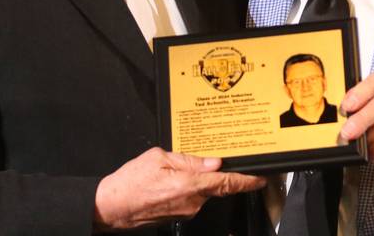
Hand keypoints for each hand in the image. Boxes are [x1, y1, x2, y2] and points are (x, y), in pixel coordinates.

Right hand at [93, 147, 265, 230]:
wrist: (110, 207)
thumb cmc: (130, 182)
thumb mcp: (159, 158)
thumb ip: (189, 159)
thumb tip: (214, 162)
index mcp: (189, 185)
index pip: (227, 183)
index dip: (247, 181)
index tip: (262, 177)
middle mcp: (191, 202)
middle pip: (215, 185)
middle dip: (215, 172)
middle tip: (206, 159)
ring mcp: (186, 211)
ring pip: (202, 190)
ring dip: (197, 178)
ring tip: (174, 168)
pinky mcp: (179, 215)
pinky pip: (192, 197)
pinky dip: (189, 187)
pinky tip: (170, 180)